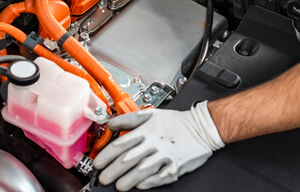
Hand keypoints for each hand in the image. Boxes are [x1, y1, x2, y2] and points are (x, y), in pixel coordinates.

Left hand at [93, 101, 223, 190]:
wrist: (201, 127)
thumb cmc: (175, 122)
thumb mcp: (151, 114)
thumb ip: (129, 119)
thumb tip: (111, 122)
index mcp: (145, 131)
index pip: (121, 144)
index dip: (106, 155)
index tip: (98, 163)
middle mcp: (153, 143)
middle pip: (128, 159)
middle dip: (113, 171)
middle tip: (103, 178)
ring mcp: (165, 156)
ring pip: (142, 170)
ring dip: (128, 179)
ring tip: (119, 186)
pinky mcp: (175, 166)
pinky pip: (160, 177)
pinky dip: (149, 182)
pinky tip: (140, 185)